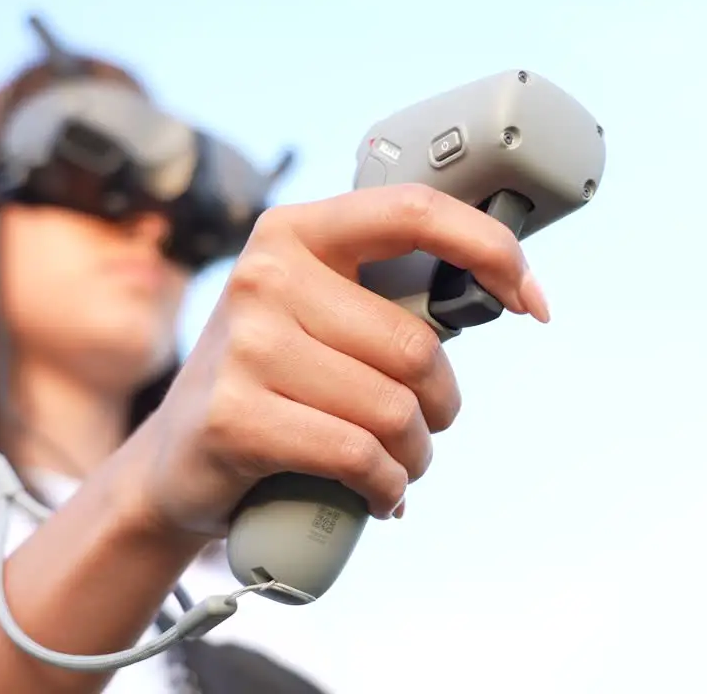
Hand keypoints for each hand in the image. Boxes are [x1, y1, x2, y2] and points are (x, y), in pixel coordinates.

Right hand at [127, 183, 549, 537]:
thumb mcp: (314, 313)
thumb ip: (381, 294)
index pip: (415, 212)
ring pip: (393, 409)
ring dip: (414, 454)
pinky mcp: (236, 417)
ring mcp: (245, 346)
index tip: (531, 302)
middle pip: (416, 345)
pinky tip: (378, 493)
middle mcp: (264, 275)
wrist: (175, 460)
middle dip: (441, 404)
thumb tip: (499, 290)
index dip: (492, 250)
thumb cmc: (272, 382)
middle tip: (423, 427)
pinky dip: (385, 486)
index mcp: (295, 232)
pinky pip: (357, 454)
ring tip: (397, 464)